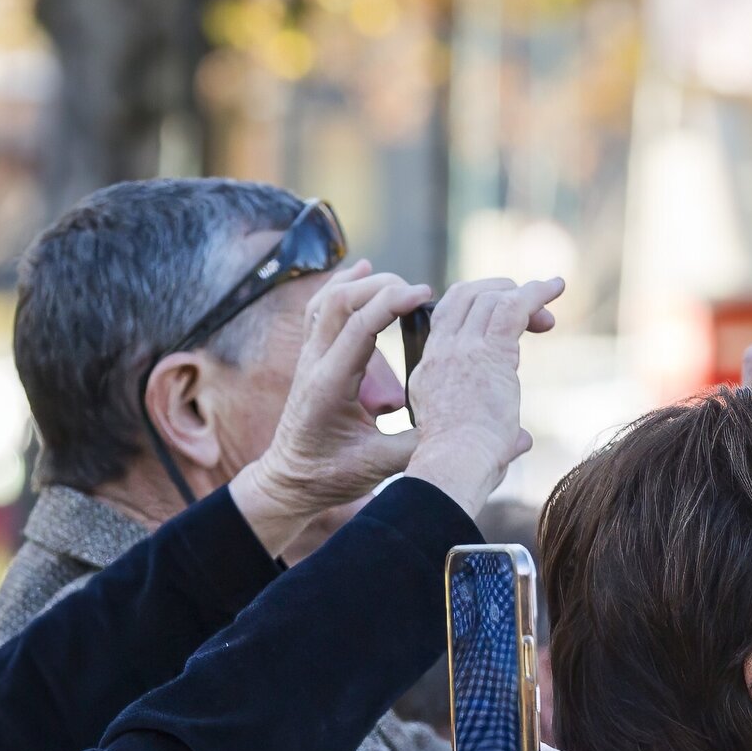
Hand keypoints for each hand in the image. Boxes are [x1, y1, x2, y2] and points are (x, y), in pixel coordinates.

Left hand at [226, 265, 426, 562]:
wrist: (290, 481)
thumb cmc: (330, 477)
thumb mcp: (376, 467)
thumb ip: (416, 446)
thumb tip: (461, 430)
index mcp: (331, 385)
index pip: (360, 326)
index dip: (393, 303)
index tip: (426, 294)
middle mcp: (315, 363)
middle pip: (341, 301)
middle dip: (383, 287)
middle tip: (421, 293)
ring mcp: (309, 357)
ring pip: (328, 299)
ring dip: (364, 283)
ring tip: (400, 283)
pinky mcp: (311, 357)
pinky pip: (320, 308)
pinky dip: (341, 284)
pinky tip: (362, 269)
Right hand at [398, 275, 565, 515]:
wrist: (457, 466)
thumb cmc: (465, 466)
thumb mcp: (473, 439)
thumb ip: (500, 432)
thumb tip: (521, 440)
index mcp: (430, 371)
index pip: (448, 319)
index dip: (477, 308)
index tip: (509, 323)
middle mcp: (442, 352)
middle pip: (465, 297)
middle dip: (498, 293)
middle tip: (530, 308)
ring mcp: (462, 349)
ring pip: (489, 297)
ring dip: (522, 292)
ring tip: (548, 292)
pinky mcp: (489, 351)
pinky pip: (513, 307)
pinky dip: (536, 292)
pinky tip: (555, 286)